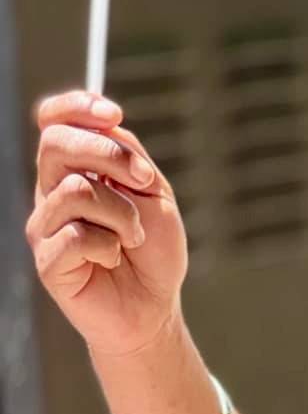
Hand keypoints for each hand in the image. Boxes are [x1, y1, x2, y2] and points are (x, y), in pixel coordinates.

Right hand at [27, 91, 188, 359]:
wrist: (155, 308)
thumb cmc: (154, 252)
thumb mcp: (153, 194)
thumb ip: (129, 156)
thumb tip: (108, 123)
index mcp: (75, 169)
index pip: (54, 121)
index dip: (75, 106)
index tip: (113, 112)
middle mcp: (52, 191)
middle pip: (55, 143)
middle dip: (108, 154)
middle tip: (144, 182)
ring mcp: (45, 226)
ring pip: (74, 190)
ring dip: (121, 213)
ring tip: (134, 238)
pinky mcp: (47, 260)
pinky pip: (74, 236)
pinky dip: (108, 246)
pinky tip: (113, 259)